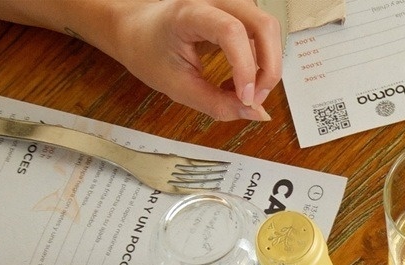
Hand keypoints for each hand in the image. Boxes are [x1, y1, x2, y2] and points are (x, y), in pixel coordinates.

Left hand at [90, 0, 281, 121]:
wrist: (136, 29)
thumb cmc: (148, 50)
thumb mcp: (177, 86)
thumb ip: (217, 104)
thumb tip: (257, 113)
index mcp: (189, 12)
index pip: (231, 31)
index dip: (245, 67)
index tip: (245, 98)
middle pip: (264, 25)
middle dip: (268, 68)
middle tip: (255, 98)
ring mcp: (228, 3)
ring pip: (268, 29)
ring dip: (266, 65)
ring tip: (243, 90)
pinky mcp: (235, 12)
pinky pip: (261, 34)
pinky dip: (260, 61)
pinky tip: (240, 79)